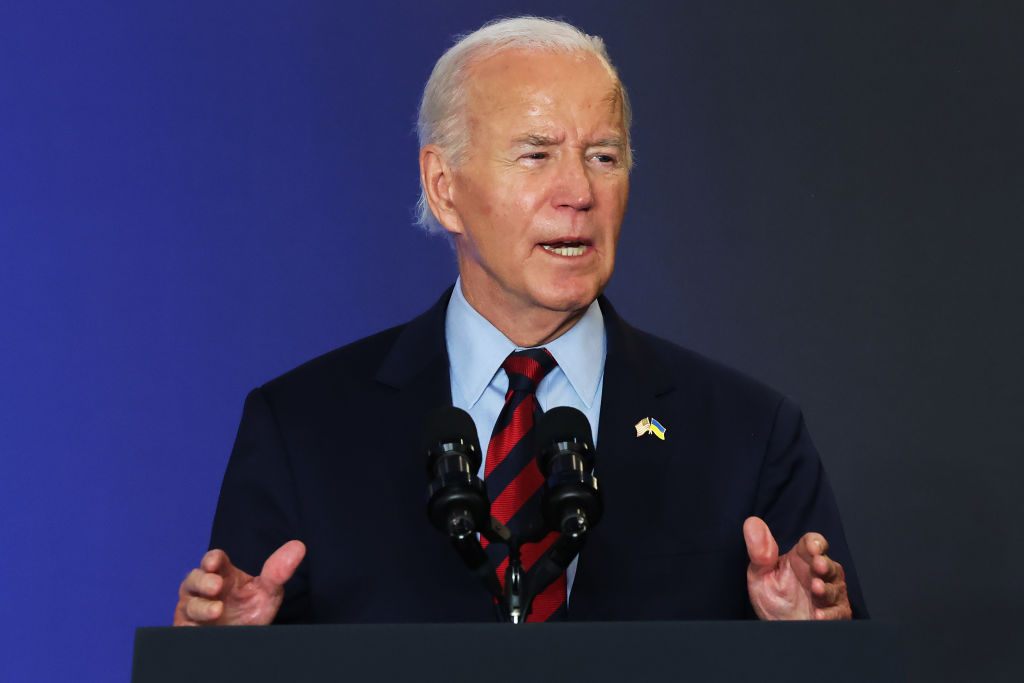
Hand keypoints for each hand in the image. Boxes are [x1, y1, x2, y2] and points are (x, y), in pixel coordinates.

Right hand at [173, 540, 305, 625]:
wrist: (241, 638)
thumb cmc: (250, 610)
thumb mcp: (268, 592)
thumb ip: (278, 572)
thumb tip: (299, 546)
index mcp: (221, 574)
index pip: (213, 560)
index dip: (212, 560)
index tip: (215, 563)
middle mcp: (202, 590)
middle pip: (195, 579)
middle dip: (203, 581)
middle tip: (216, 586)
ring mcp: (192, 610)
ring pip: (188, 605)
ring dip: (201, 607)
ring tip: (217, 610)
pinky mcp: (187, 629)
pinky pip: (183, 627)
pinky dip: (190, 627)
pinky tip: (199, 628)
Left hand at [743, 516, 850, 619]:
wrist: (779, 630)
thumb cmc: (773, 599)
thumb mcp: (760, 574)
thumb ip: (759, 551)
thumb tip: (752, 522)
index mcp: (802, 559)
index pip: (814, 542)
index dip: (816, 543)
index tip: (812, 548)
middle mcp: (819, 573)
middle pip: (828, 563)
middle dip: (824, 565)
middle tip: (817, 566)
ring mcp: (830, 593)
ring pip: (835, 588)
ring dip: (826, 589)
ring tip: (816, 589)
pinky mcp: (835, 614)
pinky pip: (838, 612)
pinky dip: (830, 614)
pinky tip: (818, 615)